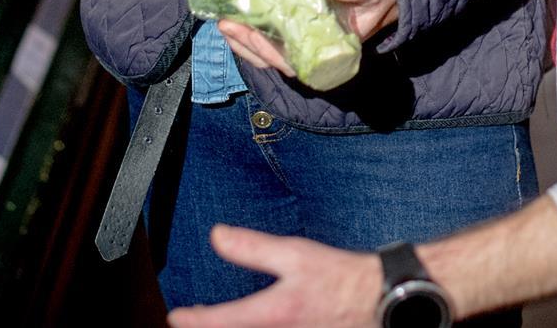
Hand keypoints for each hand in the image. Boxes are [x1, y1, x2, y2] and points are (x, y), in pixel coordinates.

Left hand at [167, 226, 381, 327]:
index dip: (193, 319)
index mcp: (272, 314)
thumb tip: (217, 237)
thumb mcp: (294, 254)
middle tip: (193, 318)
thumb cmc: (341, 278)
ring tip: (220, 321)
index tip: (176, 316)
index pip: (220, 321)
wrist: (380, 298)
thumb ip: (253, 247)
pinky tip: (257, 321)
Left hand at [218, 0, 396, 78]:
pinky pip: (269, 36)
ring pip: (266, 51)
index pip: (293, 63)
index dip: (269, 52)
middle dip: (246, 44)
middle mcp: (312, 54)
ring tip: (222, 20)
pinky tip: (234, 14)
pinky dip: (250, 28)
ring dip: (242, 39)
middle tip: (225, 22)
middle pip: (272, 59)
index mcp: (330, 54)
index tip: (250, 35)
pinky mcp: (296, 31)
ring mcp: (302, 43)